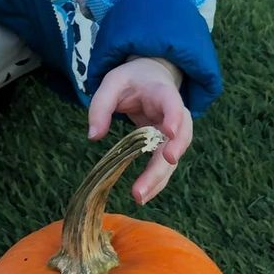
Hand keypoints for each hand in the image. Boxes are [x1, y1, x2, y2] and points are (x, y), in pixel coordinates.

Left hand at [87, 56, 191, 204]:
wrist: (152, 77)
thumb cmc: (132, 80)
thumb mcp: (112, 83)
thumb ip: (101, 106)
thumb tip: (94, 137)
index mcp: (163, 92)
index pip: (173, 103)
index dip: (175, 117)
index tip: (170, 133)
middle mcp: (175, 114)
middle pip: (179, 138)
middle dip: (164, 161)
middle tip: (145, 182)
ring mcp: (174, 132)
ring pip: (174, 157)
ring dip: (159, 178)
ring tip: (139, 196)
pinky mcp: (167, 145)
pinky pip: (165, 165)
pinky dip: (156, 181)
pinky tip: (143, 195)